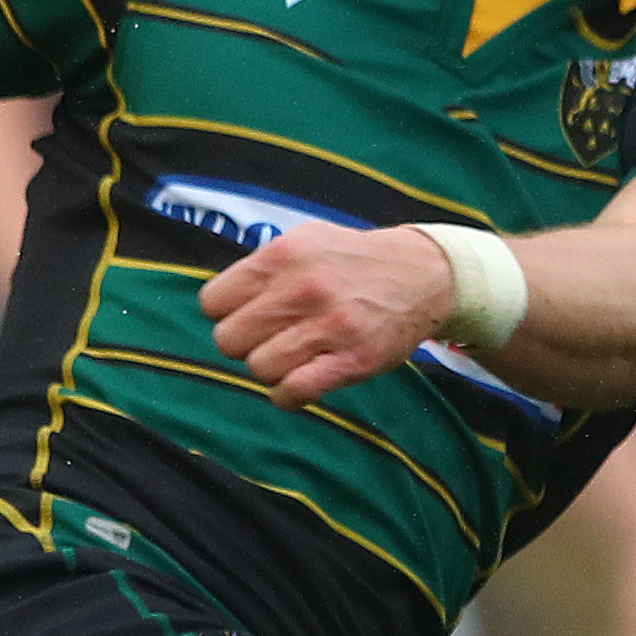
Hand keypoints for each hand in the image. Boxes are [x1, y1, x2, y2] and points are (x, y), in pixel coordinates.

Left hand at [199, 226, 458, 407]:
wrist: (422, 274)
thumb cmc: (352, 262)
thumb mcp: (304, 240)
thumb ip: (261, 267)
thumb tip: (218, 304)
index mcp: (283, 255)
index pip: (213, 302)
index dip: (225, 314)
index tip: (248, 315)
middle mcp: (303, 288)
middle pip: (229, 340)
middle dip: (245, 344)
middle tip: (270, 338)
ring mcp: (330, 325)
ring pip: (258, 368)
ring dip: (270, 369)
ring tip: (292, 356)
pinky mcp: (353, 359)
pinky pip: (293, 392)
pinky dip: (287, 395)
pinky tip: (299, 382)